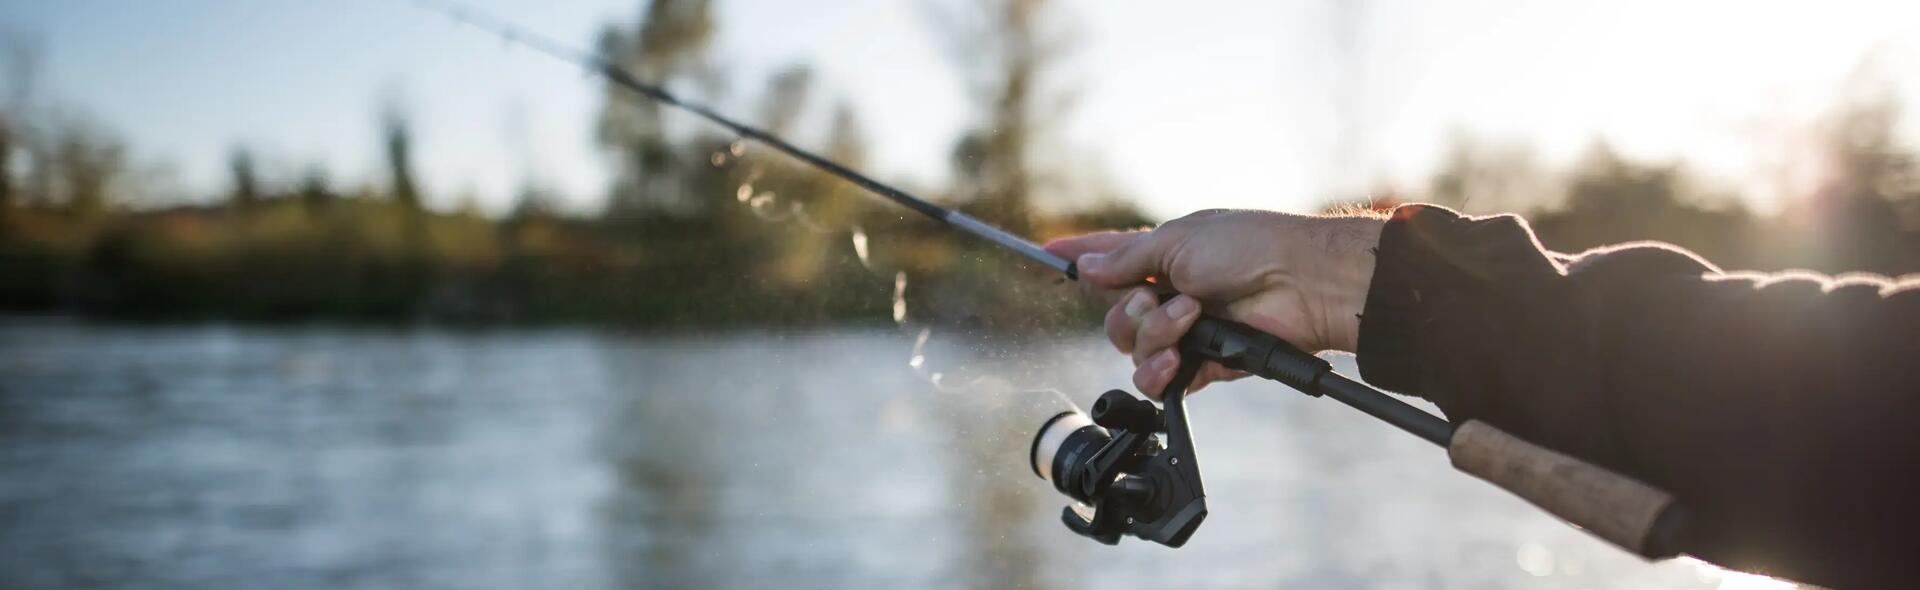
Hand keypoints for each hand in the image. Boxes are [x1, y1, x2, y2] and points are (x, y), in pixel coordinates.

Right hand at [1044, 210, 1382, 398]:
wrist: (1301, 283)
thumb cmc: (1249, 247)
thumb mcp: (1178, 240)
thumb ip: (1127, 258)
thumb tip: (1088, 266)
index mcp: (1164, 257)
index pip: (1110, 258)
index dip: (1080, 256)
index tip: (1047, 254)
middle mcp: (1171, 295)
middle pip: (1116, 318)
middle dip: (1131, 311)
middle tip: (1158, 297)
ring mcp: (1186, 332)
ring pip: (1134, 349)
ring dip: (1154, 335)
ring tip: (1191, 318)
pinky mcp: (1203, 365)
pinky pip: (1158, 381)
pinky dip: (1160, 371)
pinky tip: (1179, 358)